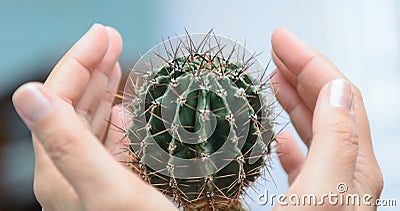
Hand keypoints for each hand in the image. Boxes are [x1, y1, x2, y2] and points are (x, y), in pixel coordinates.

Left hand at [12, 24, 175, 210]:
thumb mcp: (104, 188)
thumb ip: (65, 143)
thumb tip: (27, 93)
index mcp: (59, 166)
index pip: (59, 98)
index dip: (79, 62)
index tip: (103, 34)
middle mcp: (70, 169)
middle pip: (74, 104)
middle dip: (91, 67)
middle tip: (112, 38)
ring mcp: (93, 176)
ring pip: (92, 119)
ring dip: (103, 87)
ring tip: (116, 62)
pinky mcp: (115, 182)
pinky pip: (110, 141)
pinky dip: (117, 117)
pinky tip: (124, 107)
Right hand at [271, 27, 382, 209]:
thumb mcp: (322, 191)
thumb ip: (334, 141)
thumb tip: (335, 90)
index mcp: (355, 166)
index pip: (338, 95)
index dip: (310, 62)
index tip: (282, 40)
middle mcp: (345, 172)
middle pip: (328, 106)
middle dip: (302, 72)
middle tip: (277, 51)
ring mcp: (327, 185)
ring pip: (315, 129)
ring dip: (296, 99)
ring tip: (276, 81)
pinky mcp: (307, 201)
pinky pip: (303, 160)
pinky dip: (291, 141)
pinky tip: (280, 138)